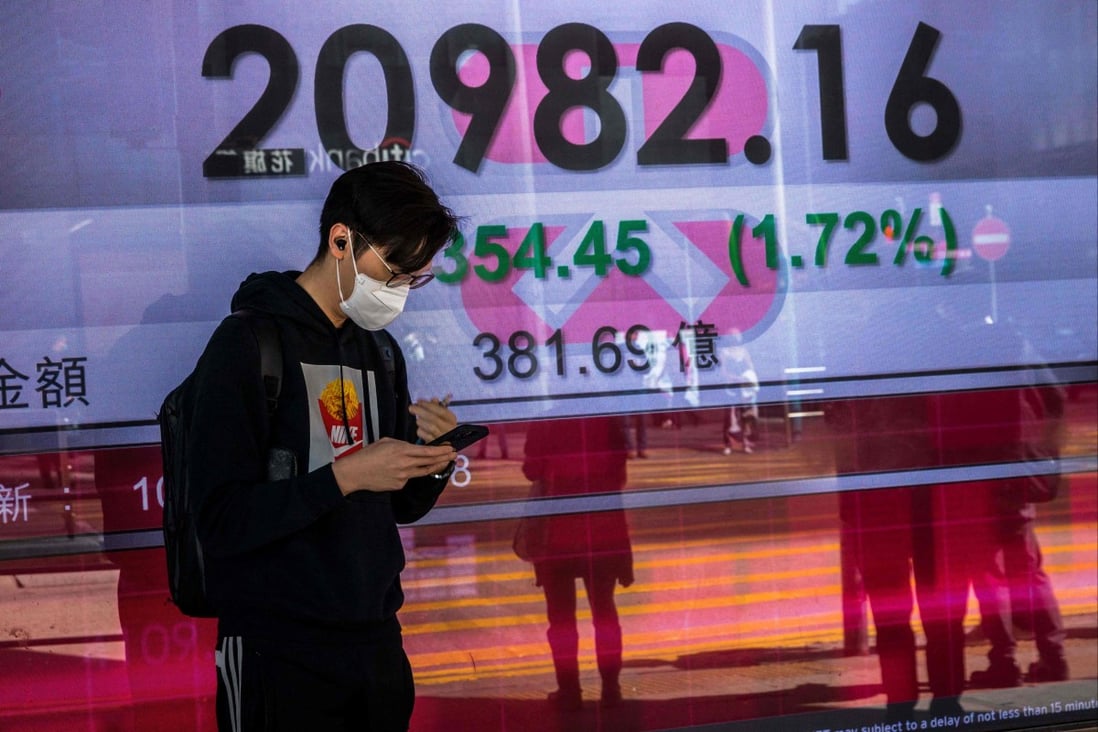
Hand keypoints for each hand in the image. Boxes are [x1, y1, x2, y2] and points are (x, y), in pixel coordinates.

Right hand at [332, 437, 455, 494]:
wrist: (355, 473)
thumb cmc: (368, 455)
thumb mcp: (386, 442)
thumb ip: (402, 444)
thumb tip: (412, 448)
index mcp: (402, 450)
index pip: (428, 451)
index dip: (441, 450)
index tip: (450, 448)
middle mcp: (405, 464)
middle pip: (430, 462)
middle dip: (444, 458)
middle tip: (454, 455)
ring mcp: (403, 477)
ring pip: (423, 471)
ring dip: (434, 466)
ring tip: (442, 462)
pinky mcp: (399, 485)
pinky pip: (409, 478)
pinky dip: (411, 473)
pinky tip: (403, 470)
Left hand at [409, 394, 457, 443]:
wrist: (446, 443)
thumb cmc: (443, 427)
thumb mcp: (443, 416)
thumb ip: (438, 407)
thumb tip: (434, 399)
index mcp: (452, 419)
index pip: (441, 411)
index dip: (429, 405)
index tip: (419, 401)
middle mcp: (449, 428)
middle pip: (434, 418)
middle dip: (421, 411)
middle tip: (411, 407)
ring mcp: (443, 437)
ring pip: (429, 427)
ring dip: (421, 421)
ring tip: (418, 419)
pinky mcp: (435, 444)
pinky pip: (425, 436)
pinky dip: (420, 431)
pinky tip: (420, 429)